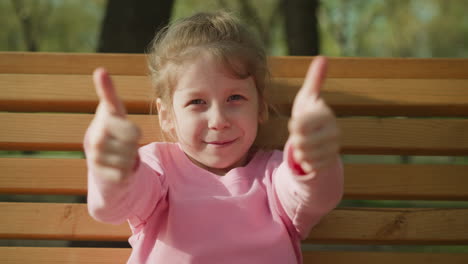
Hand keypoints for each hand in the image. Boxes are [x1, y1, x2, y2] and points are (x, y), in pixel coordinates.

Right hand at [86, 68, 140, 182]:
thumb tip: (100, 71)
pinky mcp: (99, 172)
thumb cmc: (114, 131)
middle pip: (134, 136)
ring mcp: (96, 154)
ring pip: (131, 156)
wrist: (100, 161)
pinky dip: (126, 172)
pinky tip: (117, 166)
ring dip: (130, 157)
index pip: (111, 102)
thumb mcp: (116, 112)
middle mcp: (97, 134)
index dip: (108, 90)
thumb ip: (110, 94)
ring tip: (120, 152)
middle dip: (135, 140)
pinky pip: (125, 172)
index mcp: (105, 117)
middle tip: (125, 140)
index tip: (102, 72)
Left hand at [288, 56, 339, 173]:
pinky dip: (305, 162)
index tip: (297, 123)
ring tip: (305, 144)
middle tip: (302, 135)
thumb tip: (323, 58)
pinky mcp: (330, 163)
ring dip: (299, 151)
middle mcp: (335, 132)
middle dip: (295, 140)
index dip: (294, 126)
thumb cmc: (309, 113)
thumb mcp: (308, 96)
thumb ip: (315, 79)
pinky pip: (309, 166)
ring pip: (304, 156)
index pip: (299, 125)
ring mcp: (334, 149)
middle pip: (300, 142)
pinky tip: (310, 155)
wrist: (317, 138)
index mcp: (327, 115)